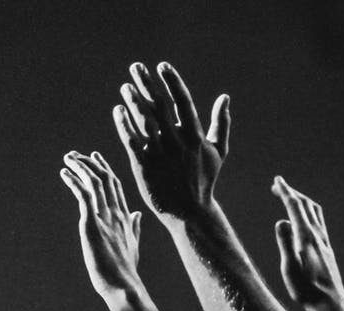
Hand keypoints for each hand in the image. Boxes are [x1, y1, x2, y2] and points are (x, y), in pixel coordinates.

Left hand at [61, 150, 144, 298]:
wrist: (124, 286)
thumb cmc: (126, 271)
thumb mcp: (133, 245)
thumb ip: (134, 227)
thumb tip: (137, 214)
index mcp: (125, 218)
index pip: (115, 186)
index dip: (105, 169)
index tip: (95, 157)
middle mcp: (117, 213)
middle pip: (105, 179)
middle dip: (91, 163)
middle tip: (76, 154)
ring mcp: (105, 217)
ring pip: (94, 182)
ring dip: (80, 167)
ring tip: (68, 158)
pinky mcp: (92, 224)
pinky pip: (83, 195)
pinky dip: (74, 181)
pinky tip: (65, 174)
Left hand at [113, 61, 230, 219]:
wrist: (190, 212)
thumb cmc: (204, 180)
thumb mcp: (218, 152)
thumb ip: (220, 123)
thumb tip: (225, 97)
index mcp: (195, 137)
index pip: (183, 103)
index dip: (172, 83)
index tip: (162, 66)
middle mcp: (177, 143)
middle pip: (160, 107)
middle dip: (147, 85)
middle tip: (136, 67)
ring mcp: (160, 155)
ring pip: (145, 123)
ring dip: (134, 102)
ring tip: (126, 86)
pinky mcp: (144, 167)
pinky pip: (132, 142)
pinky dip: (124, 126)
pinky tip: (117, 111)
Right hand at [272, 177, 343, 306]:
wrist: (332, 304)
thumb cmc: (307, 291)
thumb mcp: (290, 270)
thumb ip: (285, 244)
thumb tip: (281, 221)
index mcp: (306, 237)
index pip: (295, 207)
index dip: (286, 192)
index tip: (277, 180)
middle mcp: (318, 236)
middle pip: (306, 205)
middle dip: (291, 193)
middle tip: (277, 186)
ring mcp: (324, 242)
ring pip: (315, 212)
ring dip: (302, 201)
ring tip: (290, 199)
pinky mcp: (327, 249)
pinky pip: (318, 222)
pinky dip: (309, 212)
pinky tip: (305, 220)